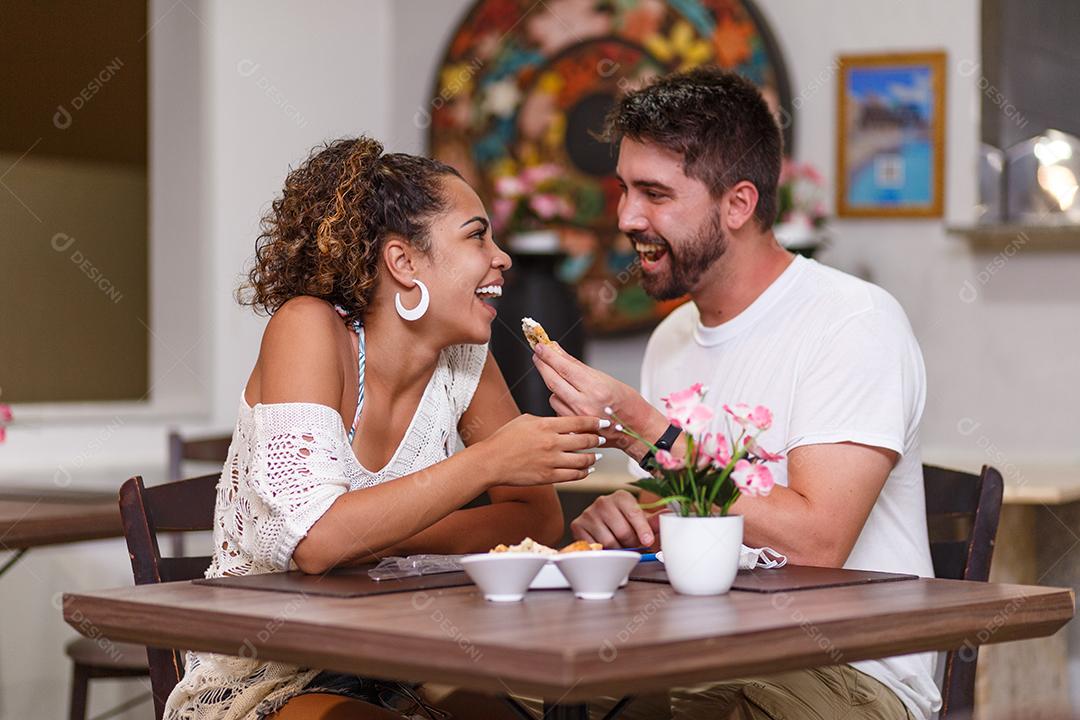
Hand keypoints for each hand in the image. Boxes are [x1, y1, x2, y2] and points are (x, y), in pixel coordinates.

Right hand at [479, 414, 603, 486]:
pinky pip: (573, 476)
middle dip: (598, 439)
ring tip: (596, 456)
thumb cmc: (504, 439)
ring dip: (593, 458)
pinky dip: (584, 473)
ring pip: (583, 460)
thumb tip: (563, 424)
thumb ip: (546, 421)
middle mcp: (551, 443)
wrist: (491, 461)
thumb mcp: (525, 420)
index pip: (579, 422)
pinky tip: (587, 470)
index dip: (595, 422)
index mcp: (546, 425)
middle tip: (602, 438)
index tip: (604, 422)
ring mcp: (551, 461)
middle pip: (585, 441)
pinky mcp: (548, 477)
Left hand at [532, 342, 666, 459]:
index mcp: (595, 389)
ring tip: (565, 382)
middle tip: (537, 354)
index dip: (549, 356)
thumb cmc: (626, 402)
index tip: (540, 346)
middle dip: (542, 365)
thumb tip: (558, 351)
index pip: (564, 368)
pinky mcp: (574, 429)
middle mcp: (584, 405)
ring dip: (554, 386)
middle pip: (553, 381)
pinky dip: (561, 402)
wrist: (637, 429)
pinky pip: (559, 410)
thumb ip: (578, 367)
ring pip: (553, 396)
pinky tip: (572, 401)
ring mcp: (578, 419)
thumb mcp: (605, 379)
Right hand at [570, 489, 662, 548]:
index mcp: (621, 496)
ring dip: (617, 549)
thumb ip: (654, 520)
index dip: (643, 531)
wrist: (601, 522)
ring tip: (619, 543)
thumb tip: (670, 517)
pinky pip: (594, 546)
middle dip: (630, 543)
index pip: (634, 514)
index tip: (648, 541)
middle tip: (632, 543)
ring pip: (609, 542)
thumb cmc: (623, 520)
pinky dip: (602, 550)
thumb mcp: (640, 519)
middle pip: (623, 532)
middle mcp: (603, 501)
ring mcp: (588, 513)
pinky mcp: (577, 525)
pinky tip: (605, 545)